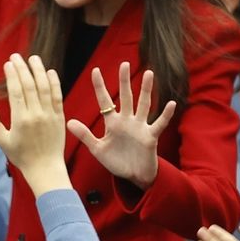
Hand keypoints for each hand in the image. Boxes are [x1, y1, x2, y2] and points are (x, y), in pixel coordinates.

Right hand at [0, 54, 69, 194]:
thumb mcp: (2, 142)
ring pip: (44, 87)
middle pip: (29, 85)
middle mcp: (36, 115)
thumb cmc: (21, 157)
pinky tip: (50, 72)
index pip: (16, 91)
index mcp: (20, 120)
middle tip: (16, 56)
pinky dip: (54, 83)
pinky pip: (57, 96)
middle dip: (22, 68)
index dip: (12, 75)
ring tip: (33, 58)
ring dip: (39, 70)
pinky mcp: (60, 117)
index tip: (8, 63)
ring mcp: (49, 115)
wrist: (45, 169)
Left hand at [68, 62, 174, 189]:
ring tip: (149, 74)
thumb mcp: (98, 149)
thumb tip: (68, 121)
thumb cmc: (116, 161)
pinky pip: (159, 124)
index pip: (105, 101)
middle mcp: (127, 121)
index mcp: (112, 123)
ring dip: (146, 90)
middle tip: (123, 64)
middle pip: (126, 97)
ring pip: (143, 105)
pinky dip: (165, 115)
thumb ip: (85, 135)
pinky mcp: (150, 137)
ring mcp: (140, 127)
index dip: (100, 87)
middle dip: (124, 81)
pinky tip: (171, 104)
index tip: (95, 70)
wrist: (133, 176)